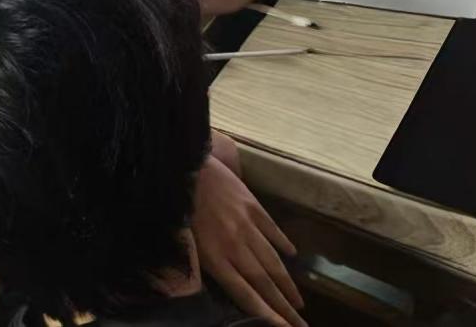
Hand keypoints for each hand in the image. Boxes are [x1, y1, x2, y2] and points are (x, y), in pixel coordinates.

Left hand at [192, 156, 305, 326]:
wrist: (183, 165)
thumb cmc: (174, 205)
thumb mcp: (181, 242)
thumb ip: (198, 266)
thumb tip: (208, 286)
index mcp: (215, 258)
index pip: (246, 294)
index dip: (267, 314)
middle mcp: (235, 245)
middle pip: (265, 283)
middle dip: (284, 308)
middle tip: (301, 325)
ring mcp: (246, 224)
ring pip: (272, 260)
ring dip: (287, 284)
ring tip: (299, 302)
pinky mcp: (252, 205)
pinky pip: (272, 228)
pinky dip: (283, 243)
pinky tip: (292, 255)